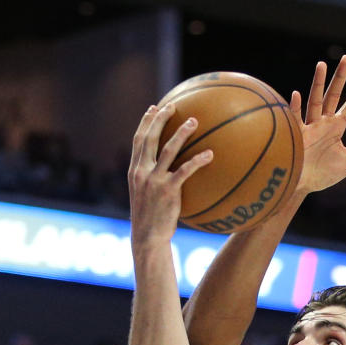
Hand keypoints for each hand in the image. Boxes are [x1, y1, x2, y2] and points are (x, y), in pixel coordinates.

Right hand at [128, 104, 212, 243]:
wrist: (148, 238)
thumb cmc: (150, 220)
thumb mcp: (145, 197)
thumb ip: (151, 181)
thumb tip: (167, 172)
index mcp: (135, 171)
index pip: (138, 140)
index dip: (145, 122)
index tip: (153, 109)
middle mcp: (142, 172)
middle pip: (150, 138)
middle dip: (161, 118)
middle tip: (173, 106)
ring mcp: (154, 181)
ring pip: (168, 149)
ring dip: (181, 133)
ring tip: (194, 121)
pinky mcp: (168, 191)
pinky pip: (185, 170)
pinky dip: (198, 160)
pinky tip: (210, 154)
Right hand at [291, 56, 345, 195]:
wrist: (300, 185)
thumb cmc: (322, 174)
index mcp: (336, 126)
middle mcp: (323, 122)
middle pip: (333, 95)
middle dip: (340, 77)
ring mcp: (309, 127)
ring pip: (314, 101)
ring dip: (317, 84)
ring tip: (321, 65)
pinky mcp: (296, 137)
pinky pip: (295, 119)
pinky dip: (295, 108)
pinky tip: (296, 94)